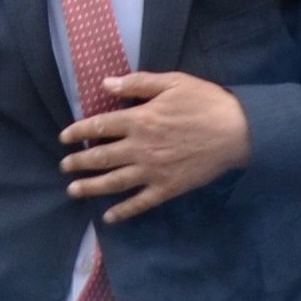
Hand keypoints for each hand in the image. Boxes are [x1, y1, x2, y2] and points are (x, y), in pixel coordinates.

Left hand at [58, 68, 252, 223]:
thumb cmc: (205, 102)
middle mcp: (139, 148)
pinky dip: (123, 211)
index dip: (78, 131)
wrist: (236, 131)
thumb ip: (137, 84)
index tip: (64, 137)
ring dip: (90, 188)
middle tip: (64, 166)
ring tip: (74, 191)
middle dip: (78, 163)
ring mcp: (152, 171)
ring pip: (113, 182)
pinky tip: (109, 217)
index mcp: (139, 120)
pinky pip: (140, 203)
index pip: (99, 126)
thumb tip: (106, 84)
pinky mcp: (167, 188)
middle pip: (100, 157)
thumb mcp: (172, 83)